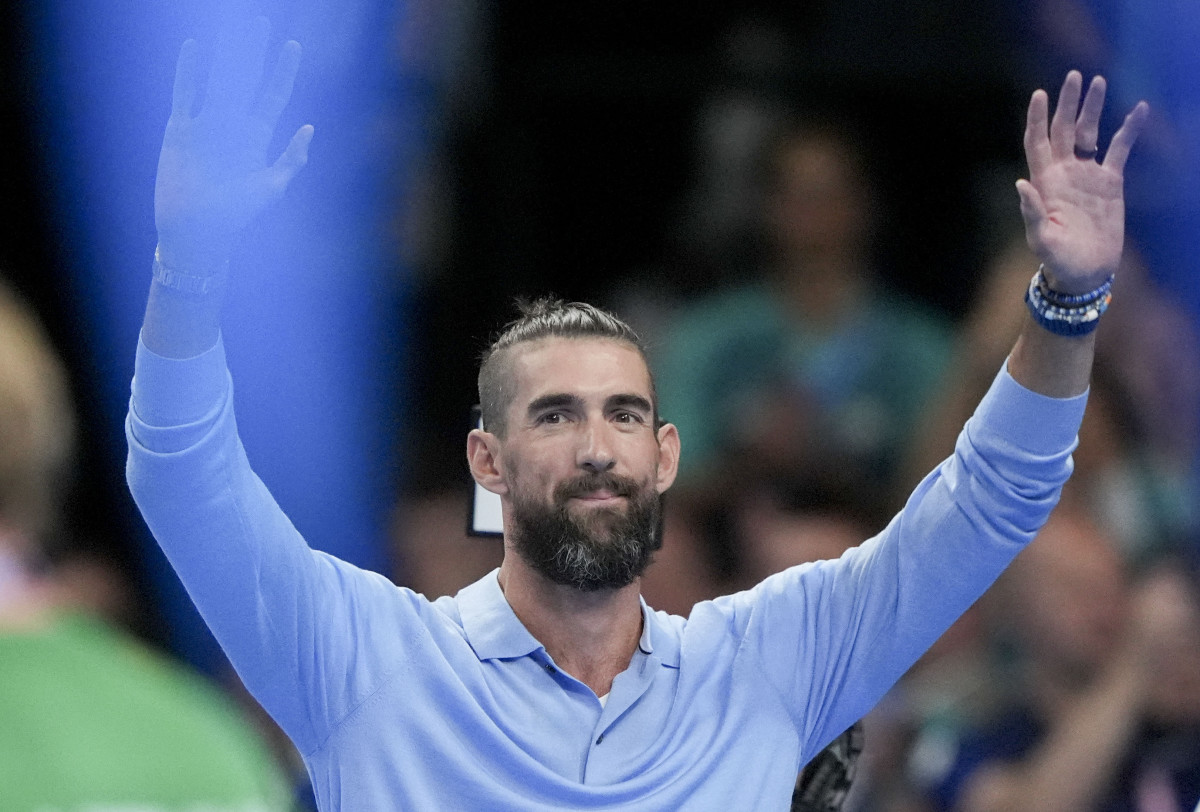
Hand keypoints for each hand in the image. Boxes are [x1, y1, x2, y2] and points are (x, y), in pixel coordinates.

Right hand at [154, 17, 313, 270]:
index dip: (283, 71)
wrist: (197, 230)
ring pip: (217, 79)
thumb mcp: (270, 188)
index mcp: (256, 137)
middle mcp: (232, 125)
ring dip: (225, 53)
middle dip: (253, 51)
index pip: (273, 95)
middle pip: (245, 79)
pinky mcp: (181, 130)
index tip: (293, 45)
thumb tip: (309, 127)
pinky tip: (194, 47)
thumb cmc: (236, 215)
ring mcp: (206, 125)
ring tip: (232, 25)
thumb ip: (291, 160)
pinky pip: (185, 94)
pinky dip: (188, 71)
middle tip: (258, 19)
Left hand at [1017, 71, 1148, 293]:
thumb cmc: (1057, 259)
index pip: (1037, 142)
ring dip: (1093, 108)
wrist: (1084, 271)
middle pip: (1064, 129)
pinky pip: (1120, 149)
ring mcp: (1086, 175)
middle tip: (1074, 76)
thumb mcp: (1041, 239)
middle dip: (1067, 103)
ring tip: (1099, 81)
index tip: (1039, 93)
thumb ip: (1031, 212)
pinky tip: (1139, 108)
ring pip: (1090, 133)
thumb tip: (1021, 183)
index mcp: (1044, 182)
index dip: (1037, 118)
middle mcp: (1064, 172)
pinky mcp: (1110, 182)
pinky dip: (1129, 130)